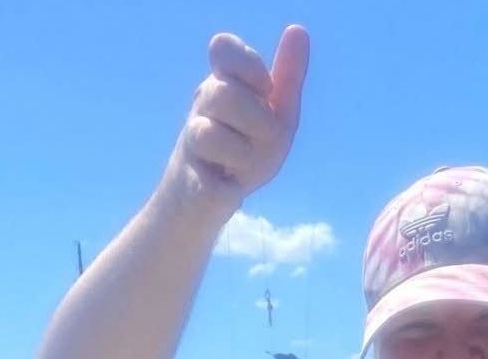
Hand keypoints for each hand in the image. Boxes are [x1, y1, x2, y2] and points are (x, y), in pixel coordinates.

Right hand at [161, 26, 310, 216]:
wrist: (207, 199)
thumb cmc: (245, 149)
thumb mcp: (276, 113)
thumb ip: (288, 76)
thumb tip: (298, 30)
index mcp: (223, 82)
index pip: (223, 47)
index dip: (249, 68)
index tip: (264, 91)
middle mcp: (201, 106)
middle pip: (225, 94)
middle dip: (257, 122)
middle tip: (258, 140)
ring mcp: (189, 143)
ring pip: (212, 135)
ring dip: (242, 156)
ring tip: (240, 165)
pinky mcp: (189, 184)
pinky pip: (205, 184)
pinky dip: (220, 190)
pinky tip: (229, 190)